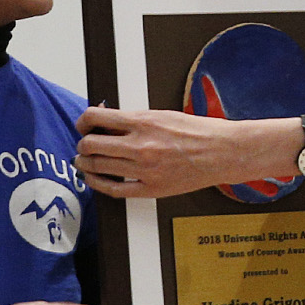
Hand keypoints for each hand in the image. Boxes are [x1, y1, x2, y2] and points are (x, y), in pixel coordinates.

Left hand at [75, 106, 261, 198]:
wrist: (221, 152)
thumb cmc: (197, 131)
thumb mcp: (162, 115)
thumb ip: (133, 119)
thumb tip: (106, 121)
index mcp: (143, 122)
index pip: (96, 118)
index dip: (83, 120)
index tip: (84, 124)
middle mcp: (140, 146)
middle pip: (91, 144)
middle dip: (83, 144)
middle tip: (84, 144)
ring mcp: (145, 170)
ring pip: (98, 166)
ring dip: (86, 162)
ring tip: (86, 160)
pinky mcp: (151, 189)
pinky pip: (114, 189)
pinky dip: (98, 183)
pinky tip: (95, 178)